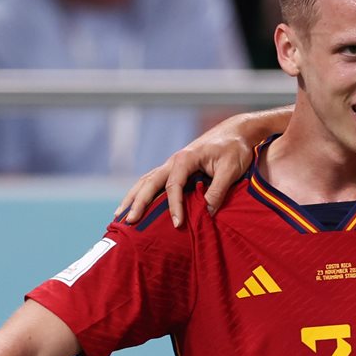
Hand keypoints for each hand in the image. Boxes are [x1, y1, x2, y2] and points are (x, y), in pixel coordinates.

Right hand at [115, 116, 260, 225]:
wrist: (236, 132)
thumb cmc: (235, 149)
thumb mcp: (231, 169)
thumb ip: (218, 190)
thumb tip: (207, 213)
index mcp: (186, 159)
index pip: (174, 186)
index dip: (174, 206)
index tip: (177, 224)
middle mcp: (174, 160)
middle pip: (150, 183)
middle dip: (138, 202)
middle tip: (129, 221)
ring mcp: (172, 164)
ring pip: (147, 181)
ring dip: (133, 197)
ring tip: (120, 215)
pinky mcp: (176, 168)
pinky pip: (154, 181)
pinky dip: (141, 193)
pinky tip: (134, 204)